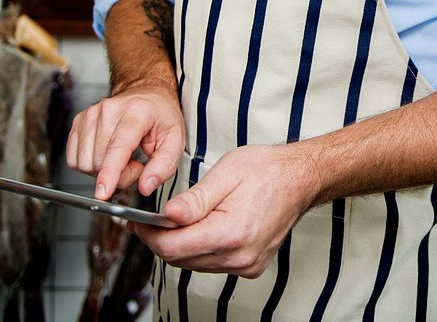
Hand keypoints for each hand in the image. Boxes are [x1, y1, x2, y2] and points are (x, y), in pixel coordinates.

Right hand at [66, 84, 184, 200]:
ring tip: (122, 158)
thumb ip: (164, 165)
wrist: (146, 94)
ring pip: (84, 162)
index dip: (110, 173)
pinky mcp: (79, 121)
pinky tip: (105, 155)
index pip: (118, 146)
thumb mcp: (176, 139)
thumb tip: (146, 186)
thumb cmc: (159, 115)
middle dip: (118, 175)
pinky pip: (73, 158)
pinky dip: (89, 164)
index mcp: (136, 112)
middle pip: (100, 161)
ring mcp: (91, 114)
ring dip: (102, 170)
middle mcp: (109, 110)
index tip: (103, 193)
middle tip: (135, 165)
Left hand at [133, 144, 316, 277]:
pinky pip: (213, 263)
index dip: (150, 236)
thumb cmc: (267, 170)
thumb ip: (195, 199)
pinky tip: (200, 227)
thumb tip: (168, 216)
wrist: (300, 178)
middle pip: (182, 259)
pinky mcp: (250, 265)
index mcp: (231, 233)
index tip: (137, 223)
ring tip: (175, 220)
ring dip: (180, 244)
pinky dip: (200, 248)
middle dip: (162, 240)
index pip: (174, 248)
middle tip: (150, 220)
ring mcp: (247, 264)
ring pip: (196, 263)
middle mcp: (240, 256)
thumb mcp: (226, 173)